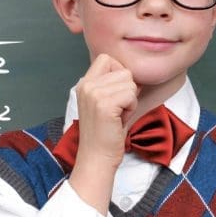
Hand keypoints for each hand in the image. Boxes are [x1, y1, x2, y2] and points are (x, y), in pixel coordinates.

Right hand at [73, 53, 137, 168]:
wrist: (97, 158)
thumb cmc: (105, 133)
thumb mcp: (103, 102)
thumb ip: (111, 84)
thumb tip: (131, 74)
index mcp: (84, 83)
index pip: (107, 58)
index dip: (119, 74)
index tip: (116, 95)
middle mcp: (86, 85)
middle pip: (123, 71)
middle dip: (127, 90)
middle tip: (116, 110)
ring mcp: (94, 94)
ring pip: (129, 82)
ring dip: (130, 100)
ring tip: (117, 116)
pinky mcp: (104, 105)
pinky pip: (131, 94)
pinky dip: (131, 108)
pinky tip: (120, 120)